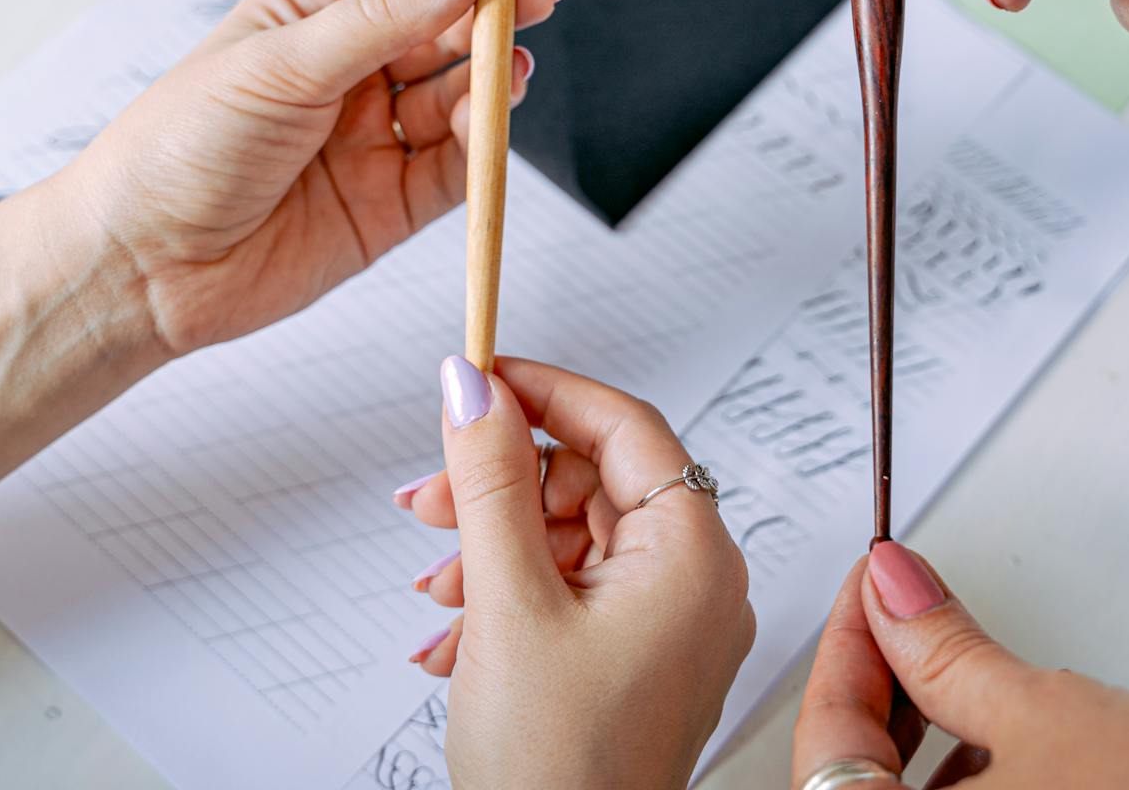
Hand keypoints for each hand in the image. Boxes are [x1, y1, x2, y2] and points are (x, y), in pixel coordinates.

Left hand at [56, 0, 572, 355]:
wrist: (135, 272)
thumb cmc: (176, 150)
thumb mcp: (281, 65)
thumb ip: (383, 15)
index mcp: (314, 12)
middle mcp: (351, 69)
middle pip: (449, 20)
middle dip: (502, 1)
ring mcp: (375, 136)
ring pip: (462, 91)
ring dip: (493, 72)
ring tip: (508, 64)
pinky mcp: (392, 203)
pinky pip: (459, 165)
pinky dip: (485, 143)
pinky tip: (493, 116)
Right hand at [397, 356, 754, 788]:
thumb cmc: (561, 769)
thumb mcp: (509, 603)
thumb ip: (490, 482)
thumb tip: (475, 389)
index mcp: (694, 557)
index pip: (626, 425)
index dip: (545, 393)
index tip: (479, 378)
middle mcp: (697, 584)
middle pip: (592, 481)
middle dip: (501, 490)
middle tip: (432, 501)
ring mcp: (668, 626)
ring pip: (571, 539)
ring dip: (493, 551)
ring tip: (440, 592)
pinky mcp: (636, 660)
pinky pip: (571, 592)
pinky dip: (509, 599)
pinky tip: (457, 636)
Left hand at [792, 542, 1128, 788]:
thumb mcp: (1045, 715)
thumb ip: (949, 651)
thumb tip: (896, 590)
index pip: (828, 736)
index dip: (848, 640)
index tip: (874, 579)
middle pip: (856, 775)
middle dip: (883, 685)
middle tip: (907, 610)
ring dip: (926, 735)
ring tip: (964, 671)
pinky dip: (972, 780)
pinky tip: (1009, 743)